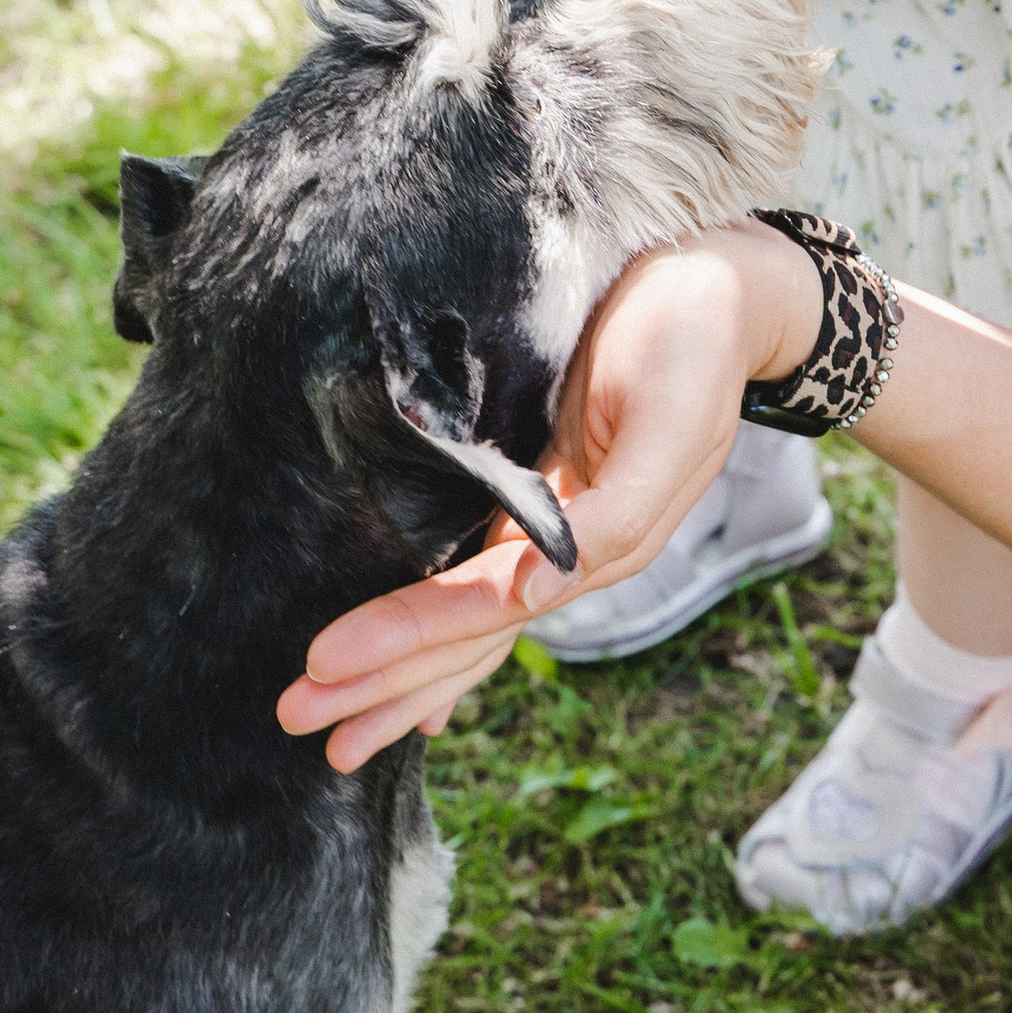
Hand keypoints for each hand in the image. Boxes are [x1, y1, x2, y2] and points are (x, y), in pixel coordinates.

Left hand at [276, 226, 823, 771]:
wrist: (718, 291)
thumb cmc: (691, 342)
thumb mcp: (671, 425)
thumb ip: (617, 514)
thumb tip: (542, 588)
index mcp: (599, 542)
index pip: (487, 608)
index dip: (408, 638)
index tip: (325, 663)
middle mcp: (568, 551)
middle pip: (467, 635)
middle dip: (384, 681)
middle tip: (293, 719)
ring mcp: (550, 530)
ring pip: (465, 623)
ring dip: (397, 675)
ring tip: (321, 720)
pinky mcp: (535, 495)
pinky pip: (477, 583)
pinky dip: (438, 634)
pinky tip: (406, 686)